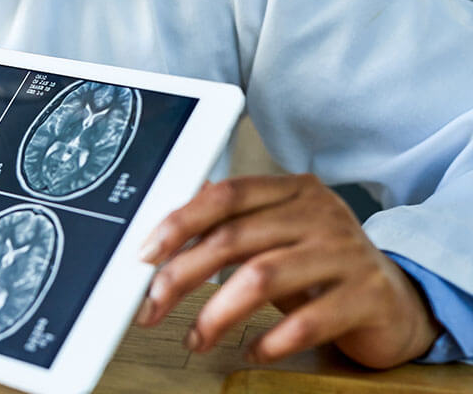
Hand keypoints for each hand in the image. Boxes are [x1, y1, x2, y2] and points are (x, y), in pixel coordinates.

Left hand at [135, 174, 439, 367]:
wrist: (397, 301)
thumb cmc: (323, 266)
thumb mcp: (277, 235)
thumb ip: (229, 225)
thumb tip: (165, 227)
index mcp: (292, 191)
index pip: (227, 195)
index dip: (181, 222)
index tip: (145, 253)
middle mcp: (320, 215)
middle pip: (234, 239)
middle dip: (182, 275)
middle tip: (152, 305)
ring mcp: (345, 254)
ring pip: (263, 277)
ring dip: (217, 313)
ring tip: (197, 339)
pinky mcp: (366, 296)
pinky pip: (307, 321)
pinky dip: (270, 340)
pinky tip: (251, 350)